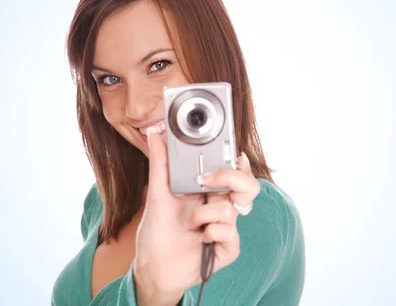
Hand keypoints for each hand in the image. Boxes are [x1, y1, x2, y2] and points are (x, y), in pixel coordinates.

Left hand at [133, 131, 260, 305]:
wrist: (152, 265)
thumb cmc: (157, 230)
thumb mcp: (156, 193)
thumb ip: (160, 163)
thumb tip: (155, 133)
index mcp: (207, 192)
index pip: (233, 173)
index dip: (239, 164)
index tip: (235, 154)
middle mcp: (219, 207)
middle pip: (247, 187)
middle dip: (232, 178)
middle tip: (206, 181)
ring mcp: (225, 228)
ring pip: (231, 209)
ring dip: (204, 214)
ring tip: (189, 223)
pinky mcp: (227, 249)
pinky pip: (229, 233)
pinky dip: (210, 233)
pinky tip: (199, 238)